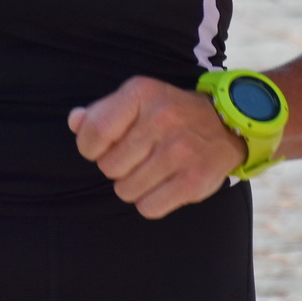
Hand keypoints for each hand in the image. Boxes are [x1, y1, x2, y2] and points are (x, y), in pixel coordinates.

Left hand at [69, 75, 247, 219]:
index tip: (105, 146)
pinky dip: (151, 201)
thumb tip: (75, 121)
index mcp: (141, 93)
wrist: (226, 123)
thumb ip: (101, 112)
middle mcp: (161, 118)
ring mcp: (180, 150)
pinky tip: (164, 184)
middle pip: (108, 167)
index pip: (93, 132)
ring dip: (133, 186)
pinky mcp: (193, 180)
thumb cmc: (169, 113)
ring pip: (126, 190)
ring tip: (151, 170)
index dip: (90, 148)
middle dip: (117, 167)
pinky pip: (148, 207)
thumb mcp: (137, 99)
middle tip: (137, 156)